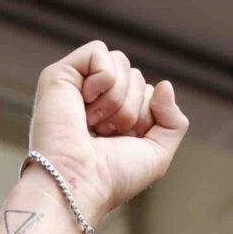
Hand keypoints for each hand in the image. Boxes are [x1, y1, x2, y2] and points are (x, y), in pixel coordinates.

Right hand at [27, 43, 188, 225]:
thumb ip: (173, 121)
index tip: (125, 141)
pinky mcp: (59, 75)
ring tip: (94, 124)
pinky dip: (102, 80)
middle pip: (136, 75)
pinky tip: (84, 103)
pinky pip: (99, 52)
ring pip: (120, 61)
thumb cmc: (112, 177)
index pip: (148, 92)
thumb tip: (164, 84)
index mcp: (114, 117)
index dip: (146, 115)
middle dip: (132, 108)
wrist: (79, 182)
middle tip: (107, 134)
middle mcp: (95, 99)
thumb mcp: (157, 153)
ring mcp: (76, 86)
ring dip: (117, 98)